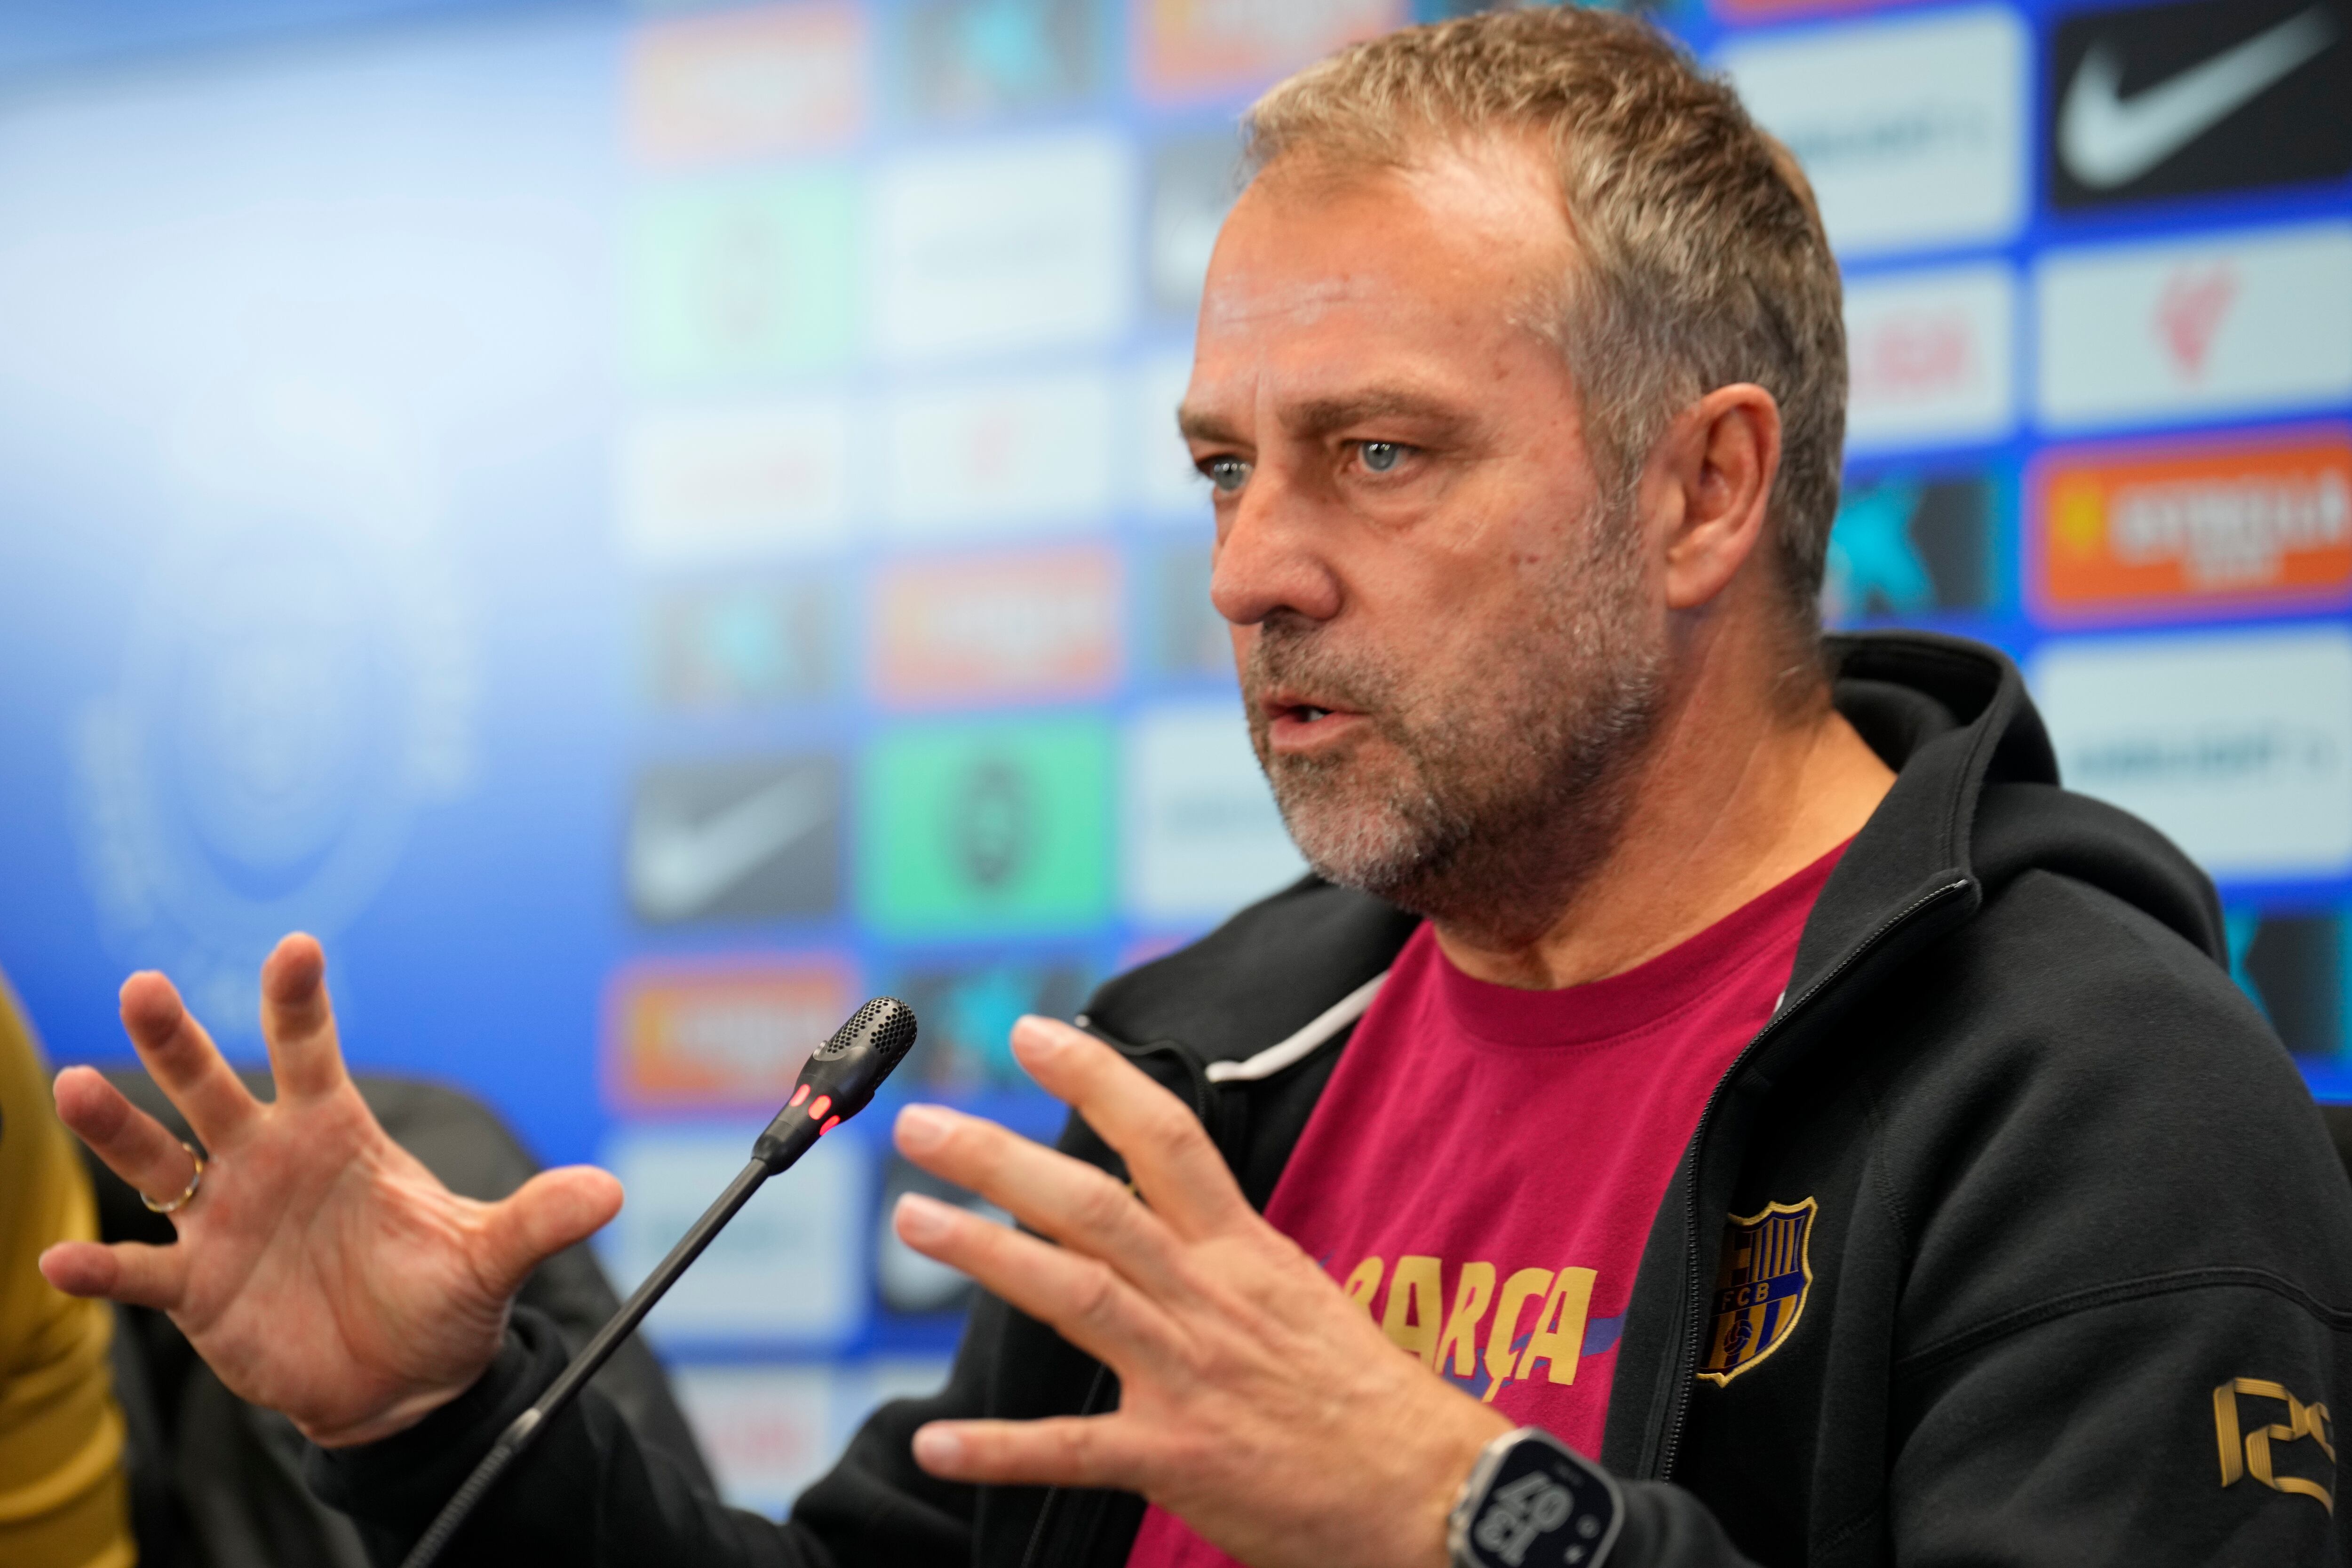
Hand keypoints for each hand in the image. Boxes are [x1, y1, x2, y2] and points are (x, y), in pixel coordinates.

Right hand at [38, 934, 620, 1446]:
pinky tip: (61, 1264)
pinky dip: (99, 1270)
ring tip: (72, 1083)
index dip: (301, 1002)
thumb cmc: (438, 1300)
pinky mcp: (196, 1290)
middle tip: (145, 985)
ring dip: (115, 1126)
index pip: (313, 1053)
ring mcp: (224, 1221)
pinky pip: (138, 1274)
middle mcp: (269, 1162)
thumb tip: (611, 1192)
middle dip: (178, 1039)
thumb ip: (538, 1220)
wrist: (402, 1382)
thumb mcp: (491, 1259)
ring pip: (157, 1160)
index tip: (297, 948)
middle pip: (216, 1088)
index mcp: (337, 1136)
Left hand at [889, 1016, 1510, 1567]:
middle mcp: (1209, 1298)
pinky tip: (937, 1443)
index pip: (1166, 1137)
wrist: (1433, 1492)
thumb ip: (1224, 1257)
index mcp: (1243, 1251)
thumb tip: (1163, 1218)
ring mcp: (1190, 1376)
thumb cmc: (1365, 1397)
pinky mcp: (1178, 1459)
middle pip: (1093, 1206)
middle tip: (921, 1124)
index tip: (1031, 1035)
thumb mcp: (1299, 1294)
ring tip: (913, 1218)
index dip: (1096, 1079)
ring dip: (984, 1254)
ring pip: (1074, 1294)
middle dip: (1000, 1158)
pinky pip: (1074, 1450)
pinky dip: (1002, 1450)